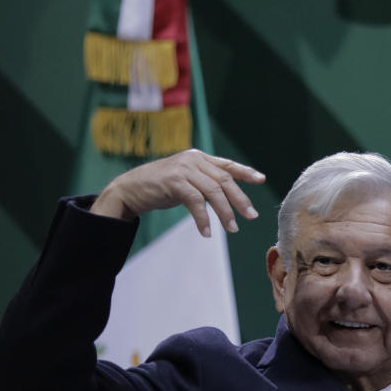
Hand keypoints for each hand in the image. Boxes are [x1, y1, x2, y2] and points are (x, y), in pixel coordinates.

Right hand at [90, 149, 265, 236]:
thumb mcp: (187, 180)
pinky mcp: (174, 181)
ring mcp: (183, 169)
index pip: (227, 165)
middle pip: (225, 180)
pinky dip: (203, 218)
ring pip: (214, 191)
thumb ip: (205, 183)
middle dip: (240, 199)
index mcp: (199, 158)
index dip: (246, 172)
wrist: (129, 189)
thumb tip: (229, 198)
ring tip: (232, 229)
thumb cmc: (159, 187)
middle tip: (251, 216)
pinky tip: (206, 232)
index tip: (261, 180)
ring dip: (225, 213)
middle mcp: (193, 159)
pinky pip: (196, 201)